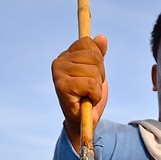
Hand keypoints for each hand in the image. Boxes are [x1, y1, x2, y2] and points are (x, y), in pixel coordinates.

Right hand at [51, 34, 108, 152]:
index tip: (92, 75)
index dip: (98, 60)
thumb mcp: (97, 72)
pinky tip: (86, 101)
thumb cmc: (89, 97)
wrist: (83, 121)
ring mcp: (58, 74)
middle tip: (90, 89)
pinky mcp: (62, 87)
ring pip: (93, 72)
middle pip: (94, 57)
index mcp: (66, 55)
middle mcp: (59, 62)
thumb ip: (98, 55)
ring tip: (88, 95)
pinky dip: (95, 96)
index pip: (88, 43)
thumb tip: (102, 38)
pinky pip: (90, 85)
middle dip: (99, 75)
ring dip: (97, 87)